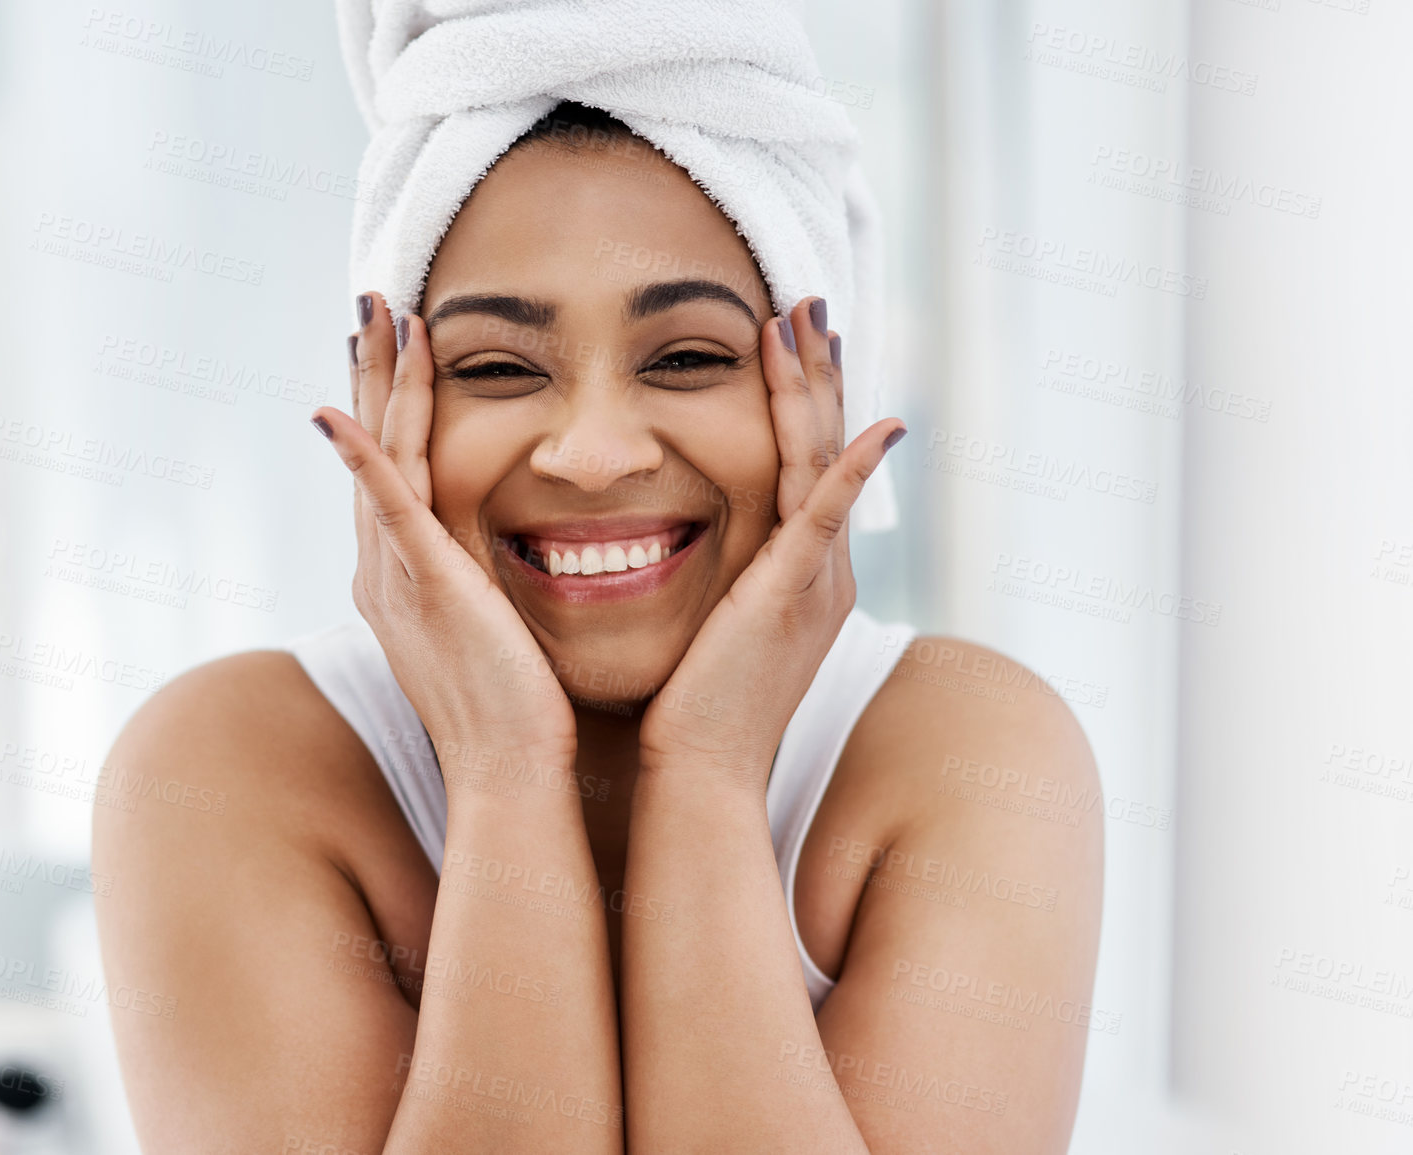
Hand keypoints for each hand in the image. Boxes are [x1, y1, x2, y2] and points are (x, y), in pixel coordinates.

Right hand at [312, 292, 579, 796]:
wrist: (513, 774)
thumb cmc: (520, 714)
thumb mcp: (497, 632)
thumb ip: (487, 588)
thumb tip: (506, 565)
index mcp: (406, 576)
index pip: (394, 468)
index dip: (392, 403)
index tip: (397, 346)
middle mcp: (387, 570)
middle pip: (376, 447)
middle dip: (375, 373)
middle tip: (372, 304)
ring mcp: (399, 576)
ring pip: (383, 457)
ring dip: (378, 384)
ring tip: (378, 317)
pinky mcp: (426, 584)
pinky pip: (388, 507)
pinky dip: (363, 457)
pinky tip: (339, 411)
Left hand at [636, 296, 905, 789]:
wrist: (700, 773)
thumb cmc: (688, 707)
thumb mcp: (706, 624)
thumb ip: (711, 575)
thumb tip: (666, 537)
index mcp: (800, 571)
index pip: (804, 461)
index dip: (800, 396)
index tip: (787, 336)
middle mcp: (822, 567)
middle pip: (823, 445)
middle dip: (817, 371)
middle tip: (810, 300)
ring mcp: (816, 579)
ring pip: (822, 460)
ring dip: (816, 388)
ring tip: (806, 318)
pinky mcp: (795, 594)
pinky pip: (828, 516)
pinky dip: (854, 468)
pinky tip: (885, 424)